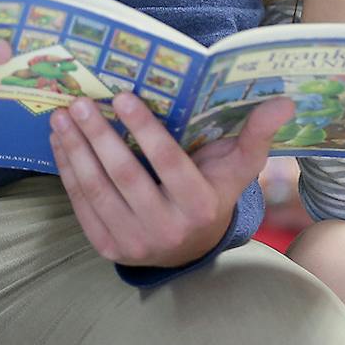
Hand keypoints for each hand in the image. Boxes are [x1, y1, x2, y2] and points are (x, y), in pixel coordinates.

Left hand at [51, 91, 294, 266]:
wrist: (191, 249)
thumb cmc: (214, 192)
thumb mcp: (239, 167)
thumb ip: (257, 133)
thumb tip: (284, 101)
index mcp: (200, 205)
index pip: (168, 163)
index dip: (144, 129)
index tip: (121, 96)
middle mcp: (166, 228)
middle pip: (125, 177)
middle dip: (98, 137)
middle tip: (81, 101)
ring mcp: (134, 242)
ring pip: (98, 191)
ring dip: (76, 152)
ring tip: (63, 117)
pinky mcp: (108, 248)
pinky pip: (83, 207)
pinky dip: (68, 172)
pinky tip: (60, 143)